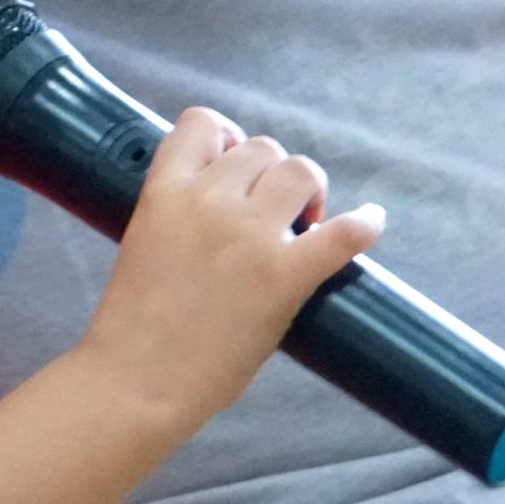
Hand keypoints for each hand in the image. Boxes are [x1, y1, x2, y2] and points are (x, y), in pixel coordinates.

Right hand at [76, 107, 383, 430]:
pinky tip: (372, 221)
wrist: (137, 381)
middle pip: (263, 148)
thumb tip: (219, 197)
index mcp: (166, 190)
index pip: (203, 122)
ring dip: (307, 190)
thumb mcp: (142, 238)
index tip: (233, 163)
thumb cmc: (132, 322)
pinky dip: (363, 224)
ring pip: (300, 172)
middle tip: (271, 210)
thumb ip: (177, 208)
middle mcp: (210, 200)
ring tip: (304, 221)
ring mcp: (250, 237)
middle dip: (270, 173)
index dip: (225, 136)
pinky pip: (342, 234)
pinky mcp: (285, 277)